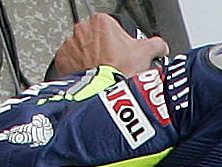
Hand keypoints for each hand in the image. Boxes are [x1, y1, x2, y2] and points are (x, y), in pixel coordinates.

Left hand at [48, 14, 168, 78]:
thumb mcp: (149, 53)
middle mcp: (83, 28)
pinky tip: (93, 75)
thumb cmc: (123, 69)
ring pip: (83, 48)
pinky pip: (72, 61)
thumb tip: (159, 47)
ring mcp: (71, 43)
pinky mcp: (62, 59)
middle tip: (116, 63)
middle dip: (105, 48)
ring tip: (105, 71)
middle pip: (97, 37)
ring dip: (92, 57)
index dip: (122, 41)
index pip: (113, 27)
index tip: (126, 52)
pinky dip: (80, 67)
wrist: (106, 90)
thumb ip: (156, 44)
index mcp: (102, 21)